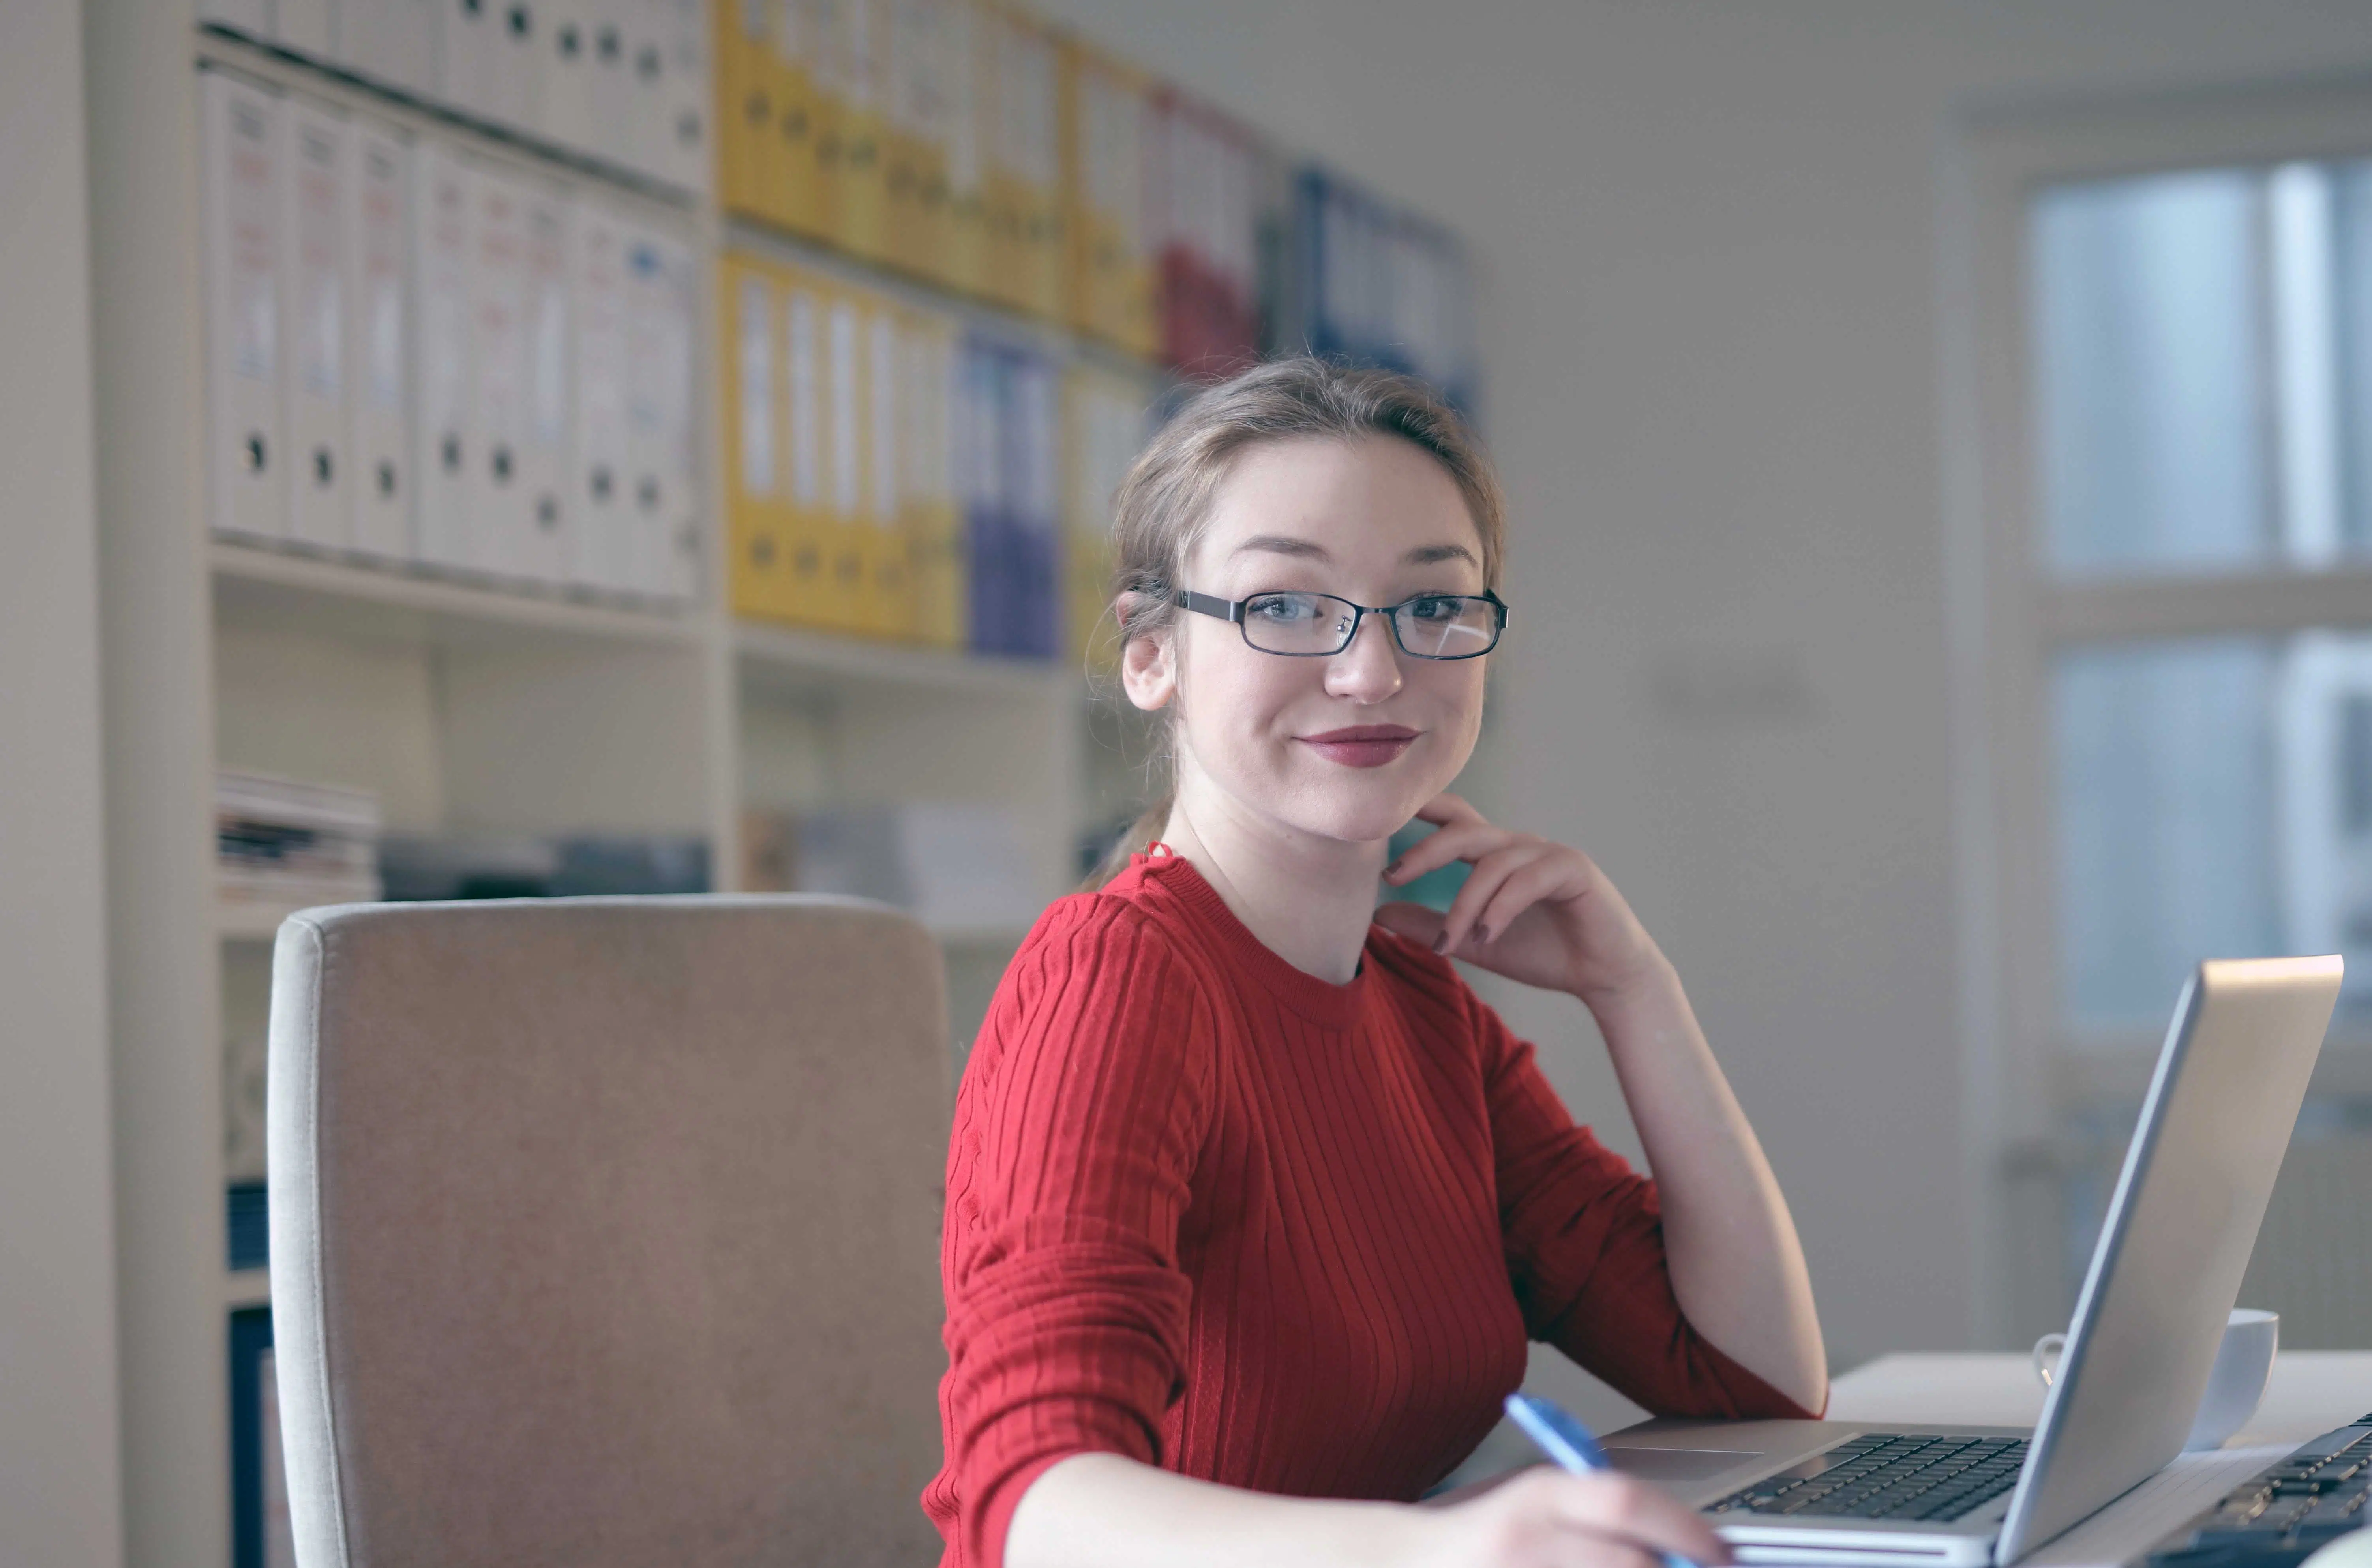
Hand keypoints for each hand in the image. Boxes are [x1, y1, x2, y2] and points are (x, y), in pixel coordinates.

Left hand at [1374, 794, 1666, 1003]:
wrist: (1605, 977)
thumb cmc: (1543, 952)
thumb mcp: (1474, 943)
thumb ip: (1430, 926)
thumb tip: (1375, 915)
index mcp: (1495, 855)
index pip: (1453, 818)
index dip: (1419, 810)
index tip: (1376, 822)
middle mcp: (1518, 846)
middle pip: (1464, 829)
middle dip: (1425, 850)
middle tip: (1392, 877)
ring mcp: (1547, 853)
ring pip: (1492, 862)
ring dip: (1464, 904)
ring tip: (1449, 943)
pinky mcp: (1573, 869)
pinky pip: (1526, 879)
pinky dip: (1500, 908)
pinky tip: (1487, 936)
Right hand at [1400, 1466, 1730, 1567]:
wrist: (1402, 1566)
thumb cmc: (1479, 1539)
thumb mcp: (1534, 1504)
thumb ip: (1599, 1517)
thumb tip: (1684, 1548)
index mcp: (1536, 1495)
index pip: (1624, 1502)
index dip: (1685, 1528)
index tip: (1722, 1552)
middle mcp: (1524, 1541)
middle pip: (1631, 1563)